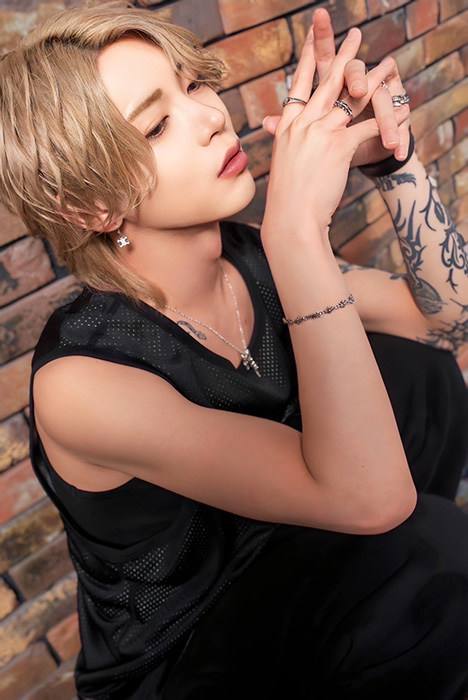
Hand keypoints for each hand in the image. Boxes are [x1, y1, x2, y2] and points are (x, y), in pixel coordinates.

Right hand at [261, 24, 402, 236]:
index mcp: (286, 128)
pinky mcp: (339, 147)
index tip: (312, 40)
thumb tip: (277, 130)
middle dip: (343, 56)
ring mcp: (319, 133)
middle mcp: (301, 125)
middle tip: (355, 36)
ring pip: (352, 99)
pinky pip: (367, 127)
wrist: (290, 218)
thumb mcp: (282, 164)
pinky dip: (387, 121)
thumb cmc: (286, 199)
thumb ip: (285, 142)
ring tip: (387, 65)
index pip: (297, 86)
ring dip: (373, 81)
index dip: (306, 61)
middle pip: (326, 83)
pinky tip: (400, 115)